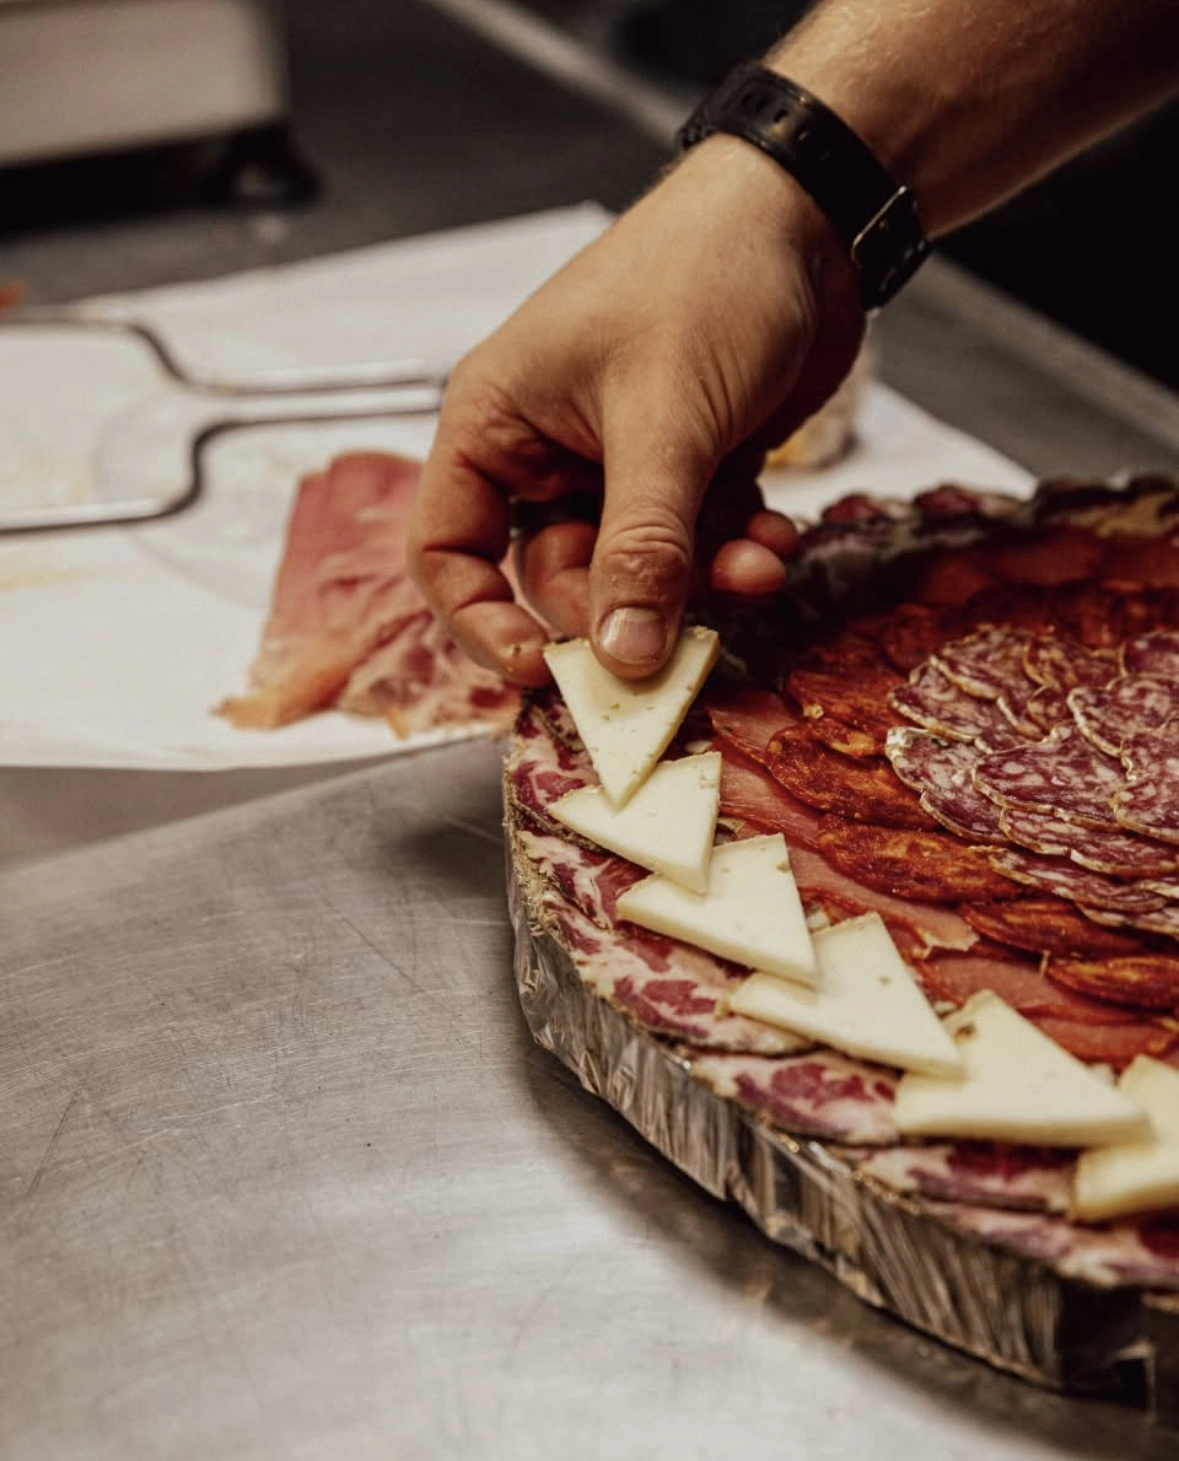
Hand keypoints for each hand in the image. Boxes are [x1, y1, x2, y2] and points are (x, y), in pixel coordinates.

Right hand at [409, 134, 864, 683]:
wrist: (810, 215)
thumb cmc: (704, 277)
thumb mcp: (664, 419)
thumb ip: (641, 546)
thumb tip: (622, 658)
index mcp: (496, 425)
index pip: (446, 552)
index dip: (481, 623)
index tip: (542, 671)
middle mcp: (545, 452)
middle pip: (553, 577)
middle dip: (625, 606)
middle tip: (686, 623)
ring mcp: (616, 464)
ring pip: (636, 569)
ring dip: (699, 580)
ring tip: (759, 562)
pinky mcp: (684, 470)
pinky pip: (692, 545)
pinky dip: (732, 551)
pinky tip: (774, 536)